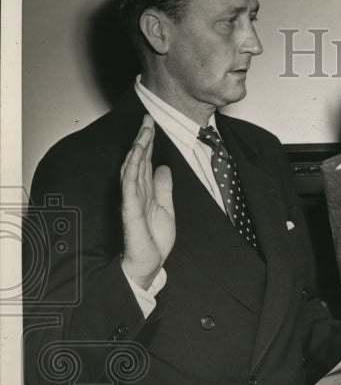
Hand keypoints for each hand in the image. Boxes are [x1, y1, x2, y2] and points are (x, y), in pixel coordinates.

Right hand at [120, 114, 173, 288]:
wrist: (148, 264)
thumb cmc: (154, 241)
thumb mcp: (166, 209)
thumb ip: (164, 188)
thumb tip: (164, 168)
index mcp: (145, 192)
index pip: (145, 163)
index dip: (148, 143)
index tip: (152, 125)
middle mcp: (136, 193)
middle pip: (137, 161)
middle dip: (142, 139)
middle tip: (148, 119)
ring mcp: (132, 201)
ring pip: (132, 170)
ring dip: (138, 150)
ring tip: (144, 132)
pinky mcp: (131, 212)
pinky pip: (130, 188)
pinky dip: (133, 171)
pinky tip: (136, 157)